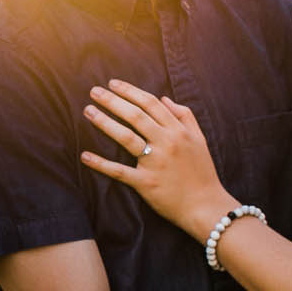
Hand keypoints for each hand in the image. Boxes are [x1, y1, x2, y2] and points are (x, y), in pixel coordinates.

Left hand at [80, 79, 233, 236]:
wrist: (206, 206)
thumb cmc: (202, 172)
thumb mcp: (199, 140)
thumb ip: (185, 116)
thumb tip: (164, 98)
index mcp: (178, 131)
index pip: (151, 104)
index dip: (130, 91)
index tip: (112, 83)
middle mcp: (167, 143)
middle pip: (136, 116)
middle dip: (113, 101)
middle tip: (94, 91)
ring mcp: (155, 163)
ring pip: (126, 137)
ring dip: (105, 122)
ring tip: (88, 111)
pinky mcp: (146, 183)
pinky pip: (119, 171)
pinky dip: (101, 164)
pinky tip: (85, 156)